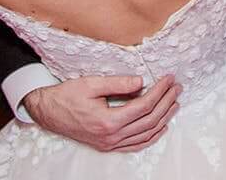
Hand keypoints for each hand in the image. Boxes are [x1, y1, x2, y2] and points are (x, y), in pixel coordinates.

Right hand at [20, 74, 180, 152]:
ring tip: (174, 103)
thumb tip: (141, 82)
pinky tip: (160, 127)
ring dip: (163, 119)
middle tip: (176, 88)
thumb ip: (118, 83)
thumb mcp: (91, 83)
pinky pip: (135, 145)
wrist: (48, 112)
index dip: (160, 92)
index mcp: (108, 121)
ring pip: (146, 135)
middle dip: (166, 103)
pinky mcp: (108, 146)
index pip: (144, 106)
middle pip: (149, 121)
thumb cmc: (67, 96)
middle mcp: (111, 136)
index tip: (168, 79)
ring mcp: (110, 144)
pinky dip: (151, 137)